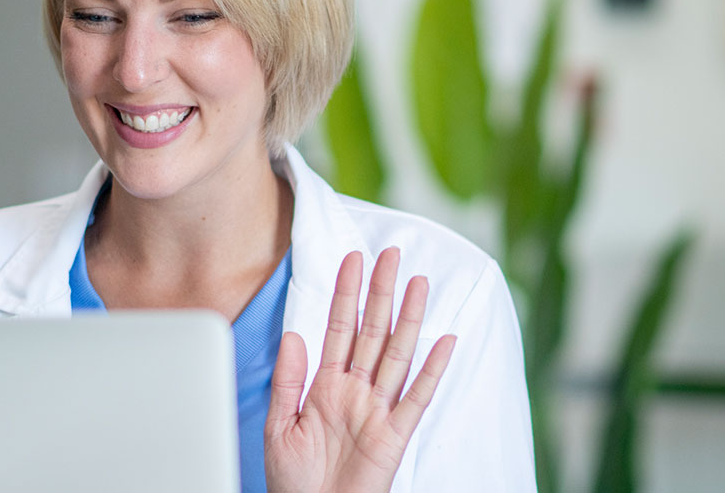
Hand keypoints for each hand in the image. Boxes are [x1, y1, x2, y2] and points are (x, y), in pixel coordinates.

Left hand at [264, 247, 456, 492]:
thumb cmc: (294, 480)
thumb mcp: (279, 426)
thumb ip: (288, 380)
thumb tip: (293, 335)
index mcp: (324, 385)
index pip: (338, 328)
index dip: (345, 294)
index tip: (353, 259)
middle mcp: (354, 391)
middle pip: (372, 331)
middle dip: (380, 292)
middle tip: (391, 254)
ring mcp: (377, 410)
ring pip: (397, 354)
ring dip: (408, 318)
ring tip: (418, 282)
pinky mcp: (395, 434)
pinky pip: (417, 397)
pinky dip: (432, 369)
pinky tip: (445, 341)